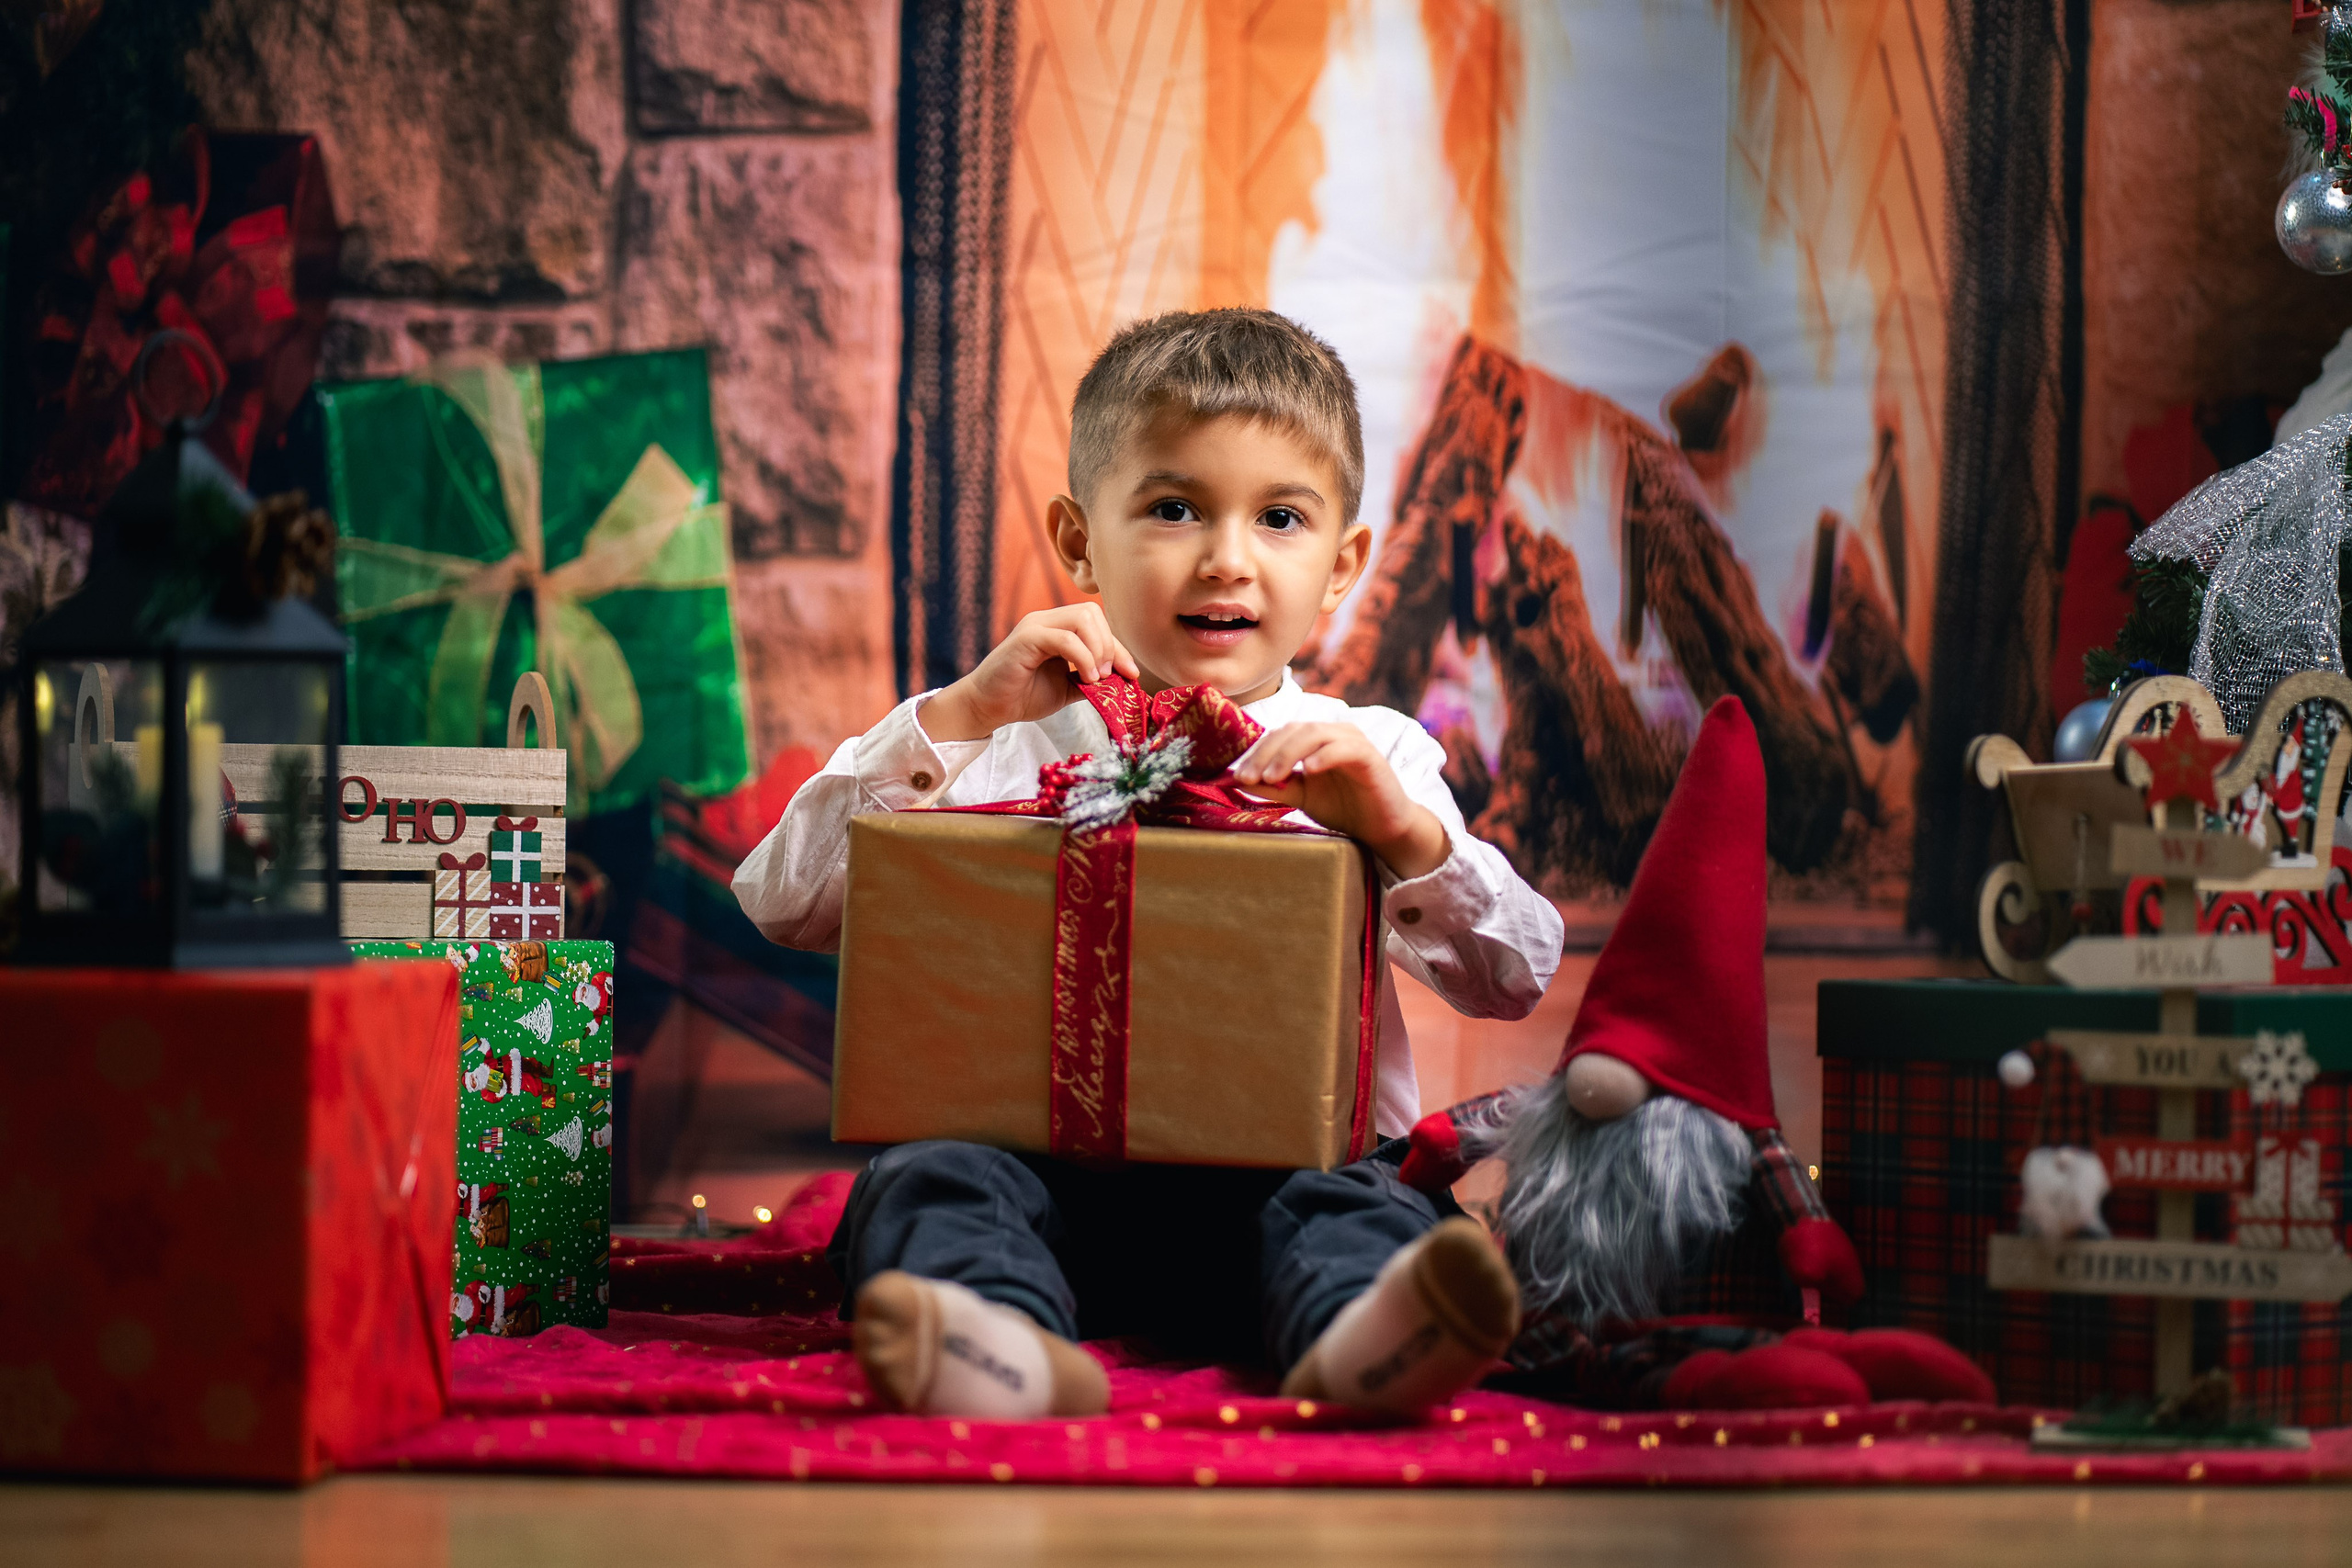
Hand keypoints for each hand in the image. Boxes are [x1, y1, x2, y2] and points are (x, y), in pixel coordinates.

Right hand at [921, 604, 1139, 742]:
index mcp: (1057, 628)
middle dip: (1110, 645)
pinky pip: (1065, 638)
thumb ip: (1091, 680)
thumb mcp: (1067, 688)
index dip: (1118, 647)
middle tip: (1109, 676)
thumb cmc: (1023, 696)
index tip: (1131, 674)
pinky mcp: (1026, 638)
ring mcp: (1035, 625)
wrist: (987, 707)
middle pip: (1093, 612)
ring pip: (1082, 618)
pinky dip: (1083, 657)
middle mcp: (1046, 620)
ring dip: (1098, 649)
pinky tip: (1086, 678)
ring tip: (1096, 677)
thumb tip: (1123, 681)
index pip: (1098, 623)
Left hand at [1231, 722, 1451, 877]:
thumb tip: (1237, 780)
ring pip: (1315, 734)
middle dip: (1268, 752)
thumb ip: (1276, 786)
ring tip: (1272, 775)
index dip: (1257, 752)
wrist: (1382, 827)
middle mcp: (1334, 733)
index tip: (1238, 776)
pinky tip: (1309, 770)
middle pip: (1294, 730)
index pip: (1280, 734)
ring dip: (1290, 753)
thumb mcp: (1302, 796)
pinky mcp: (1370, 756)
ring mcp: (1353, 741)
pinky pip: (1345, 748)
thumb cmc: (1344, 807)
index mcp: (1316, 739)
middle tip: (1249, 776)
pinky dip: (1325, 756)